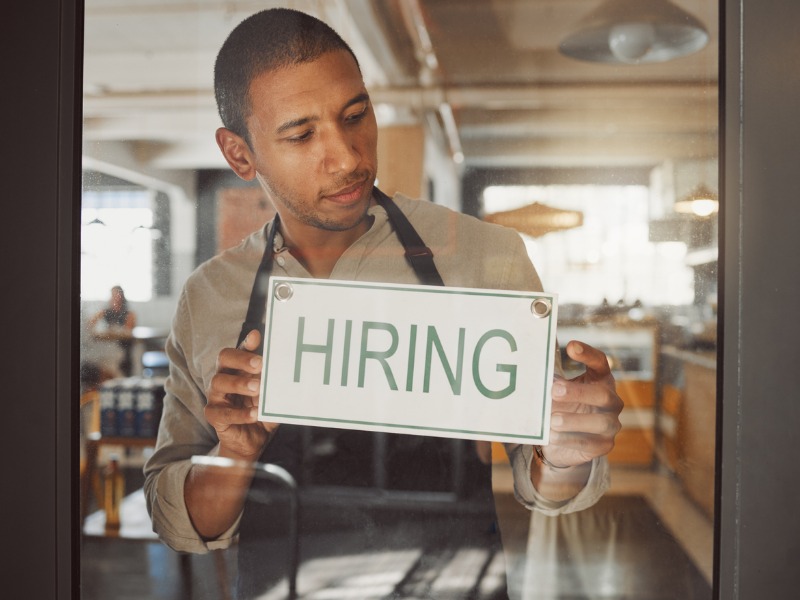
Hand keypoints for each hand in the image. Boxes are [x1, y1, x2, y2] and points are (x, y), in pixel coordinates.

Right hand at [204, 329, 278, 459]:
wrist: (251, 442)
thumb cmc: (260, 413)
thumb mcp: (271, 397)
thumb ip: (275, 385)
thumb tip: (288, 372)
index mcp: (238, 370)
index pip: (239, 351)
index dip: (246, 344)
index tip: (256, 337)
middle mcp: (224, 378)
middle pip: (224, 359)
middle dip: (241, 359)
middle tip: (259, 364)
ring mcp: (216, 396)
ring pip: (218, 382)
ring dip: (239, 384)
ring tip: (257, 388)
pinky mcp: (214, 415)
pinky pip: (223, 412)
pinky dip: (240, 413)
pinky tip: (255, 413)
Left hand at [542, 341, 622, 468]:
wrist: (563, 443)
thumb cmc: (562, 406)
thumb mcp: (556, 388)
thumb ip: (549, 373)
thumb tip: (532, 352)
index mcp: (601, 380)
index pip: (600, 362)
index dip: (588, 354)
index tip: (570, 346)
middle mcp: (611, 401)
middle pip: (603, 394)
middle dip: (578, 392)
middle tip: (554, 390)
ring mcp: (611, 424)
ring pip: (600, 422)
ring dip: (574, 420)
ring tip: (552, 420)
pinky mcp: (604, 445)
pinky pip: (589, 444)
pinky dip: (569, 440)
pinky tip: (552, 436)